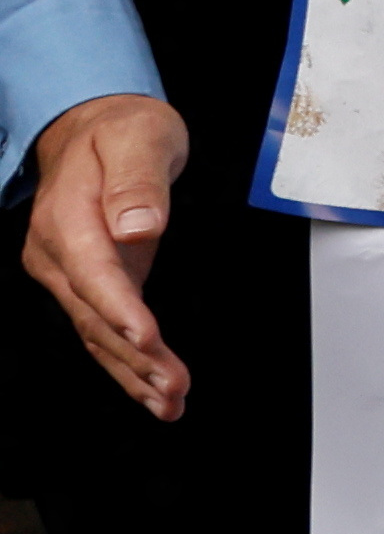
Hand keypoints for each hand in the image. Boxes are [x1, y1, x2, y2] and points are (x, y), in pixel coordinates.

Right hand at [23, 94, 189, 418]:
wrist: (92, 129)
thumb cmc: (120, 130)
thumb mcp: (138, 137)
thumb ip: (139, 180)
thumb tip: (139, 225)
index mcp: (67, 218)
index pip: (93, 273)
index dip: (119, 309)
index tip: (148, 337)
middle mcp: (59, 253)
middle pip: (95, 315)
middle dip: (136, 357)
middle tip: (175, 389)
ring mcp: (69, 272)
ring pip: (98, 333)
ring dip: (134, 373)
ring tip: (169, 405)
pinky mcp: (88, 283)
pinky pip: (103, 330)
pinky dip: (129, 363)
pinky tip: (154, 391)